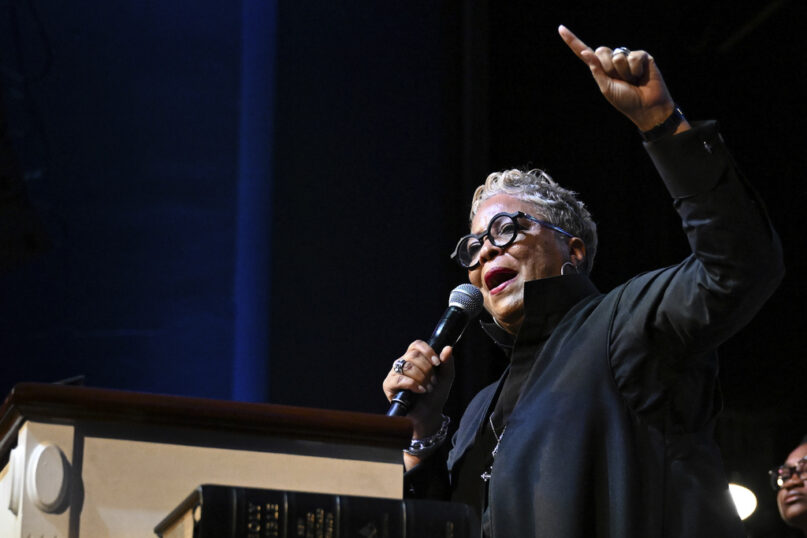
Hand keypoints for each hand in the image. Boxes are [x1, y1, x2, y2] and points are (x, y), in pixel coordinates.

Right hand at [383, 340, 453, 437]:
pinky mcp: (388, 385)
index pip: (417, 345)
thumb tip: (448, 348)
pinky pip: (399, 378)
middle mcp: (403, 363)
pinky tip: (420, 390)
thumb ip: (447, 362)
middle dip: (427, 369)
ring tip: (428, 388)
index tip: (437, 363)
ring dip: (422, 378)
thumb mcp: (446, 377)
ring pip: (407, 366)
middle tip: (433, 382)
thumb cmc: (435, 394)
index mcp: (415, 358)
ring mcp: (394, 373)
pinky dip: (413, 384)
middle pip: (413, 355)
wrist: (429, 413)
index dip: (427, 351)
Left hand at [558, 25, 681, 131]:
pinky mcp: (642, 56)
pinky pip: (633, 57)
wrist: (647, 107)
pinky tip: (641, 76)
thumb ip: (596, 70)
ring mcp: (627, 57)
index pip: (584, 52)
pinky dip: (636, 70)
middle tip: (620, 81)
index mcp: (601, 69)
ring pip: (617, 56)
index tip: (560, 28)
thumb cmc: (626, 100)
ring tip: (632, 80)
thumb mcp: (606, 87)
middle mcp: (613, 60)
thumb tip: (585, 52)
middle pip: (601, 51)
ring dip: (624, 72)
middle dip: (608, 68)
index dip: (572, 41)